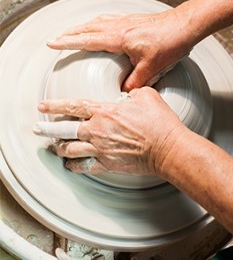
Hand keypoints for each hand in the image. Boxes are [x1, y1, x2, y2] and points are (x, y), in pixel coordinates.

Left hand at [33, 87, 184, 175]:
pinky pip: (83, 167)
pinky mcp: (107, 164)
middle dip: (47, 129)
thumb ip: (133, 92)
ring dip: (59, 148)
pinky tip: (70, 165)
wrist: (168, 148)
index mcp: (105, 111)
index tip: (42, 106)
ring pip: (70, 150)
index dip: (55, 105)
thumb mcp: (147, 96)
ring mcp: (101, 149)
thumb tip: (128, 95)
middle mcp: (97, 130)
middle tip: (37, 129)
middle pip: (63, 130)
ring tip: (54, 147)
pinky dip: (73, 166)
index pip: (73, 105)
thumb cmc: (159, 122)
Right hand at [47, 10, 192, 90]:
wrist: (186, 25)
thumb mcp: (152, 68)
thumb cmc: (171, 43)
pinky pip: (111, 18)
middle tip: (57, 38)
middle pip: (88, 28)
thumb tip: (122, 94)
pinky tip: (102, 24)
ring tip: (74, 31)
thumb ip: (135, 82)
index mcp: (120, 38)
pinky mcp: (136, 19)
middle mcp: (120, 26)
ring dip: (84, 26)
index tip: (52, 43)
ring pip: (99, 21)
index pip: (87, 40)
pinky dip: (100, 21)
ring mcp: (128, 20)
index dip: (68, 42)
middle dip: (70, 33)